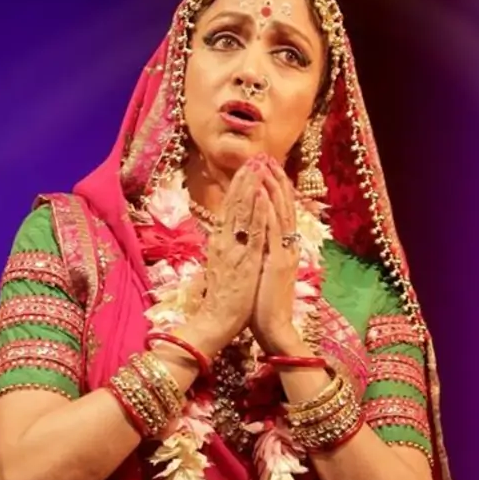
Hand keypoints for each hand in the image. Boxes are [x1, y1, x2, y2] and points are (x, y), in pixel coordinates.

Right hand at [195, 161, 266, 351]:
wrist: (216, 323)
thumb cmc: (222, 300)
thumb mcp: (222, 268)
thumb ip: (223, 251)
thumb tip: (225, 239)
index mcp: (220, 243)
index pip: (229, 209)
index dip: (238, 187)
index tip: (246, 168)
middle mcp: (224, 242)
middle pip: (234, 204)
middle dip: (245, 179)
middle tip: (254, 157)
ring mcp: (234, 250)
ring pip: (243, 213)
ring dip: (251, 188)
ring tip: (258, 166)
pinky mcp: (246, 262)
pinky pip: (253, 233)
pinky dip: (258, 214)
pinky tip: (263, 196)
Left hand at [250, 159, 300, 352]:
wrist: (275, 330)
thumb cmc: (265, 306)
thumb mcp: (264, 274)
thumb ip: (264, 255)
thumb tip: (256, 240)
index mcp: (284, 250)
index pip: (281, 213)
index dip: (275, 190)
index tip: (265, 169)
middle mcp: (287, 247)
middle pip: (284, 206)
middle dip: (275, 181)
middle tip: (266, 157)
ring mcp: (284, 254)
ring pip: (280, 213)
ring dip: (273, 188)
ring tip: (265, 166)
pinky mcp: (278, 263)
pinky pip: (274, 231)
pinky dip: (269, 210)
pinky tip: (263, 193)